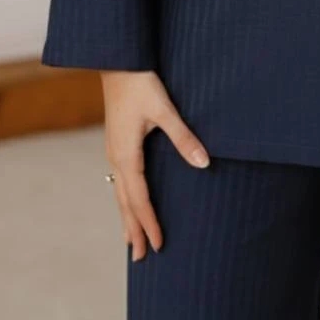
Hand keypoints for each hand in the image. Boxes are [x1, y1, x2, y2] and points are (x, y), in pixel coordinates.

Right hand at [100, 69, 210, 259]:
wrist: (118, 61)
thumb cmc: (141, 84)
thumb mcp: (165, 110)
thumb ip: (184, 137)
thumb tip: (204, 163)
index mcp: (127, 154)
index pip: (139, 198)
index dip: (149, 222)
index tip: (159, 244)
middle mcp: (117, 156)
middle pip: (125, 202)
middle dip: (134, 230)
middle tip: (142, 258)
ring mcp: (115, 150)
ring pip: (120, 193)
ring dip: (127, 218)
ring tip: (132, 241)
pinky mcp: (117, 142)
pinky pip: (120, 180)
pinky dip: (125, 198)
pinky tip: (129, 202)